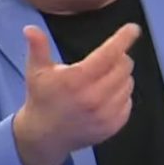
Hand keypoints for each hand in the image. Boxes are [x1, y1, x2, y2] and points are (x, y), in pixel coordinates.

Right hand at [13, 23, 139, 164]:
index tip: (133, 28)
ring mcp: (105, 114)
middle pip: (124, 66)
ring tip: (104, 78)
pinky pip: (128, 102)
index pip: (109, 53)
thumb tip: (30, 28)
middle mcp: (94, 97)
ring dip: (121, 76)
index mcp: (76, 80)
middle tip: (108, 58)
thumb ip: (37, 47)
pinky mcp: (113, 126)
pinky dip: (122, 95)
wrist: (44, 136)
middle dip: (120, 57)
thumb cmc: (42, 98)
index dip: (123, 38)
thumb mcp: (37, 71)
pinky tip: (107, 95)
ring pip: (128, 83)